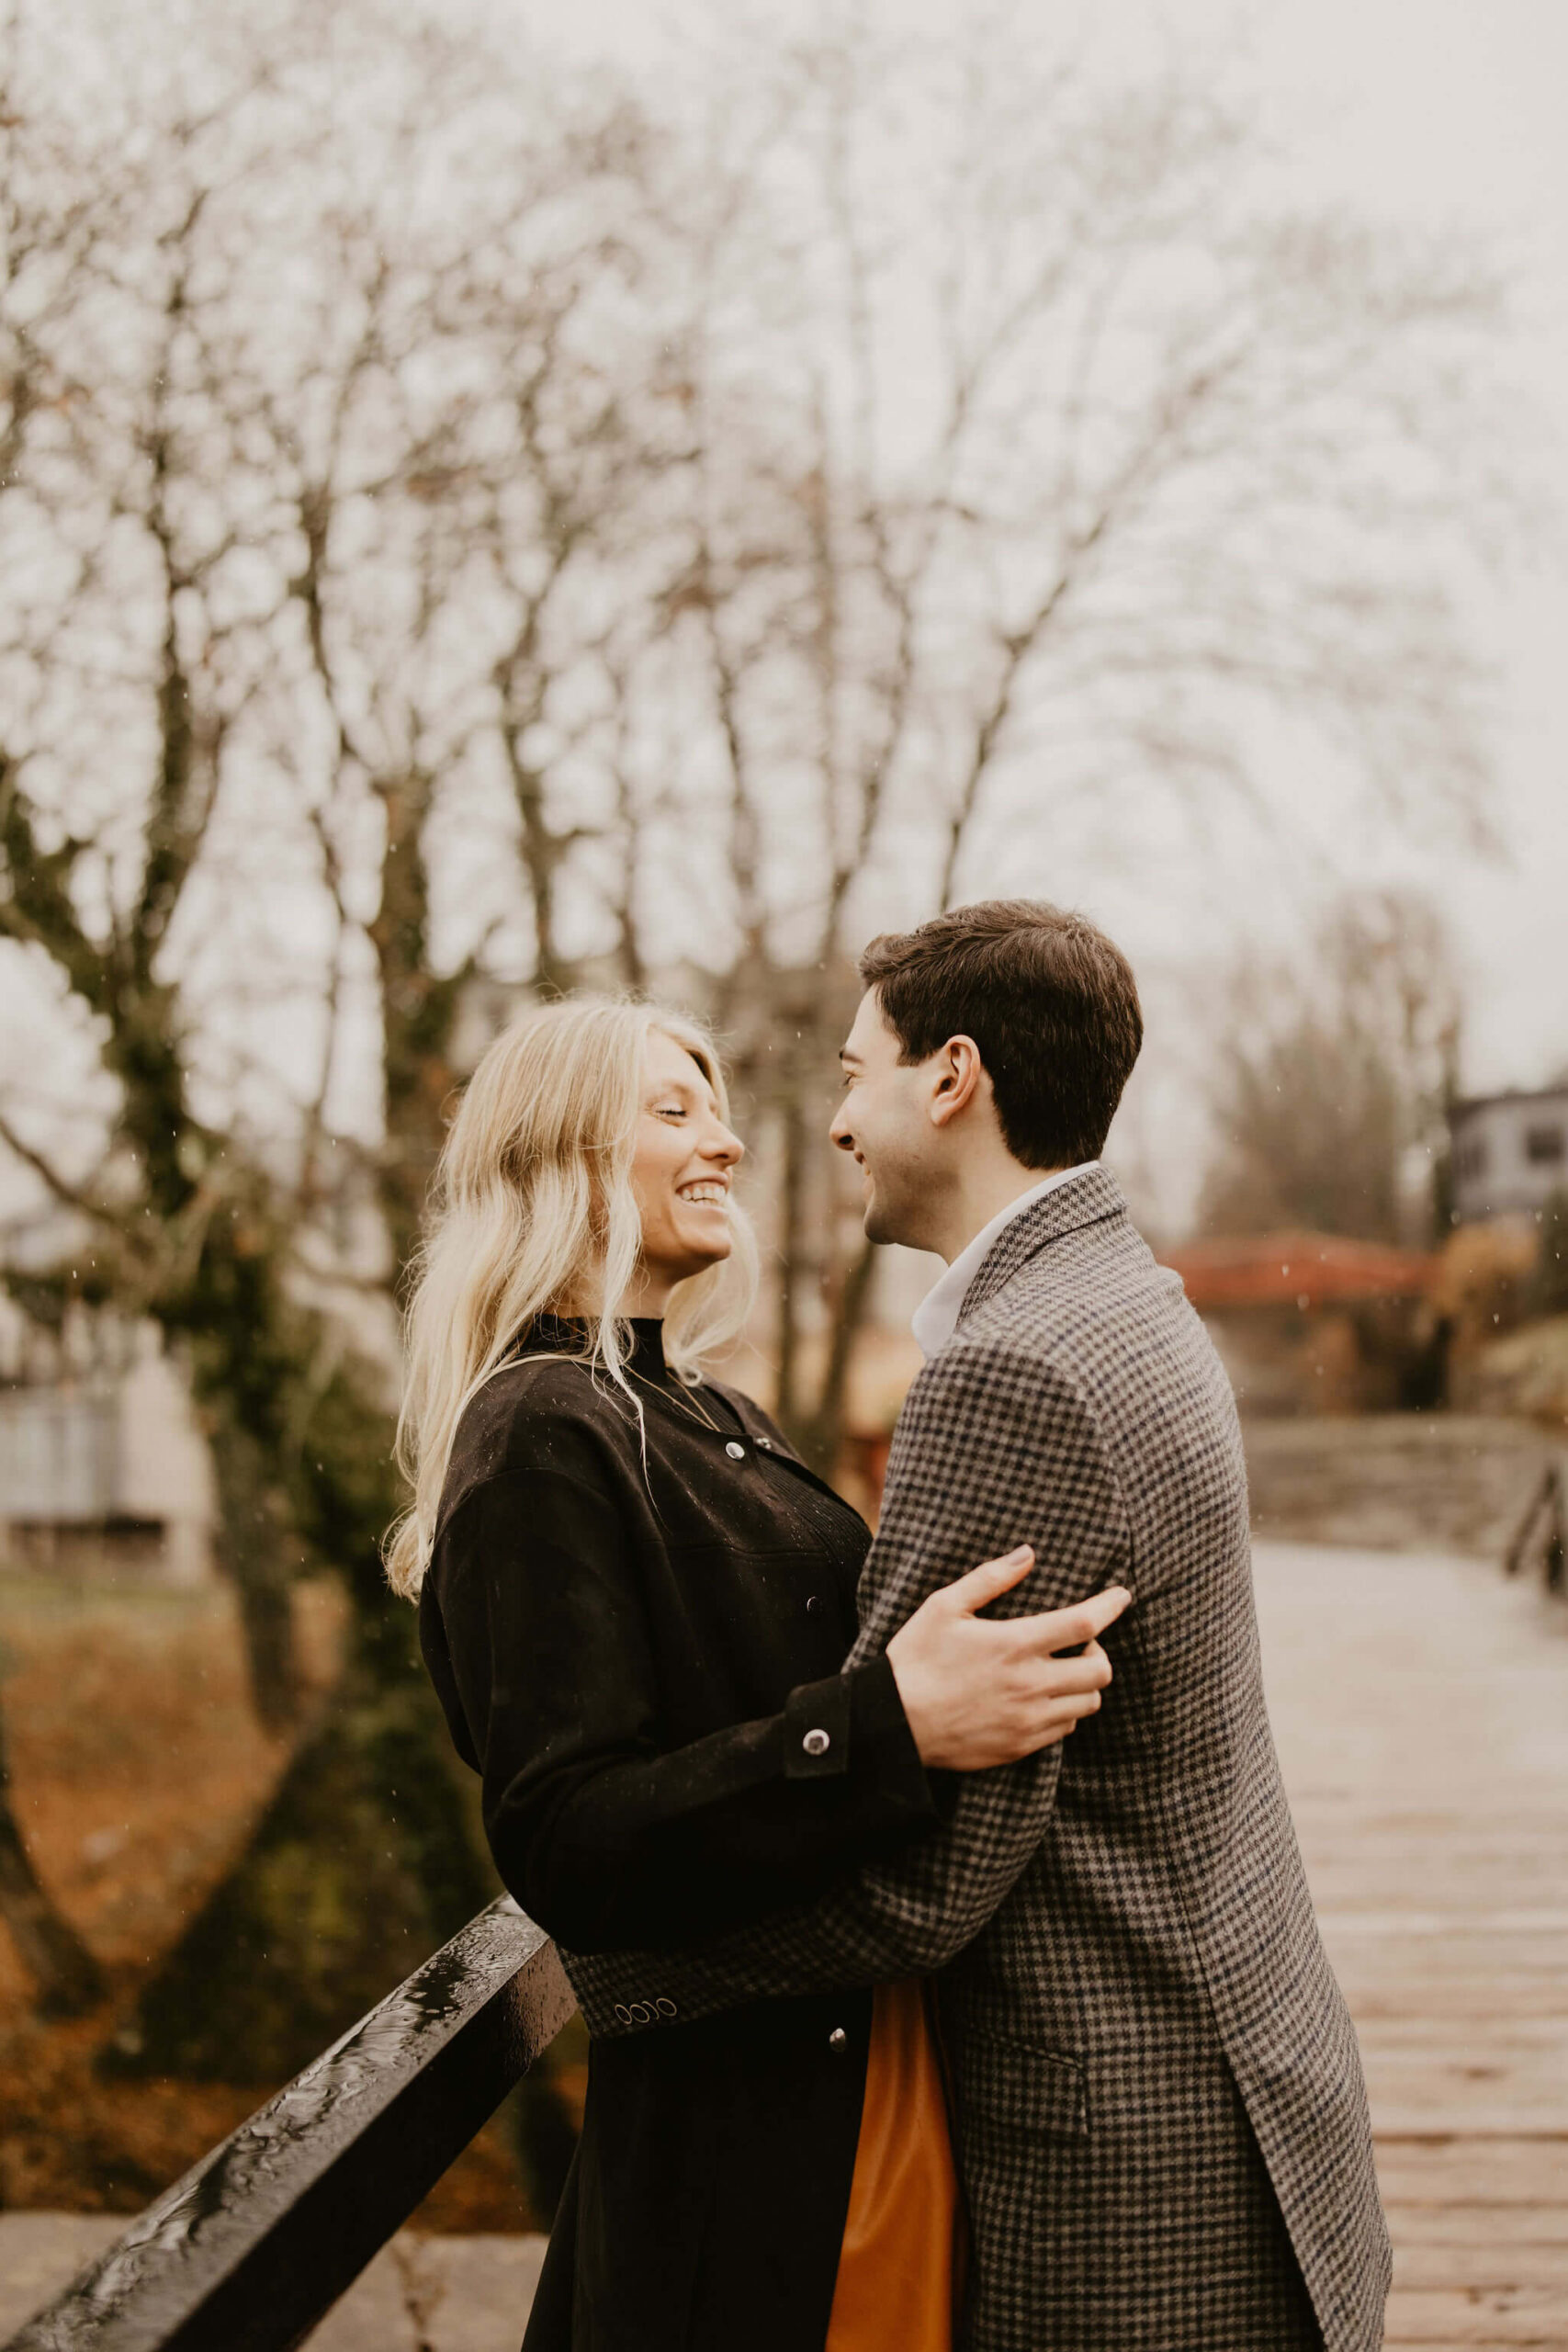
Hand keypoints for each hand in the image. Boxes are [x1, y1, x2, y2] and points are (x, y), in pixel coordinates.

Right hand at [885, 1549, 1130, 1771]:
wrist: (893, 1724)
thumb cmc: (914, 1659)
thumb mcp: (943, 1607)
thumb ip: (990, 1579)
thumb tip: (1027, 1554)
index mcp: (1014, 1644)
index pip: (1084, 1623)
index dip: (1111, 1606)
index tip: (1122, 1596)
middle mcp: (1030, 1685)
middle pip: (1100, 1670)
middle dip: (1099, 1651)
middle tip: (1079, 1643)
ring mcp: (1028, 1720)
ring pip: (1089, 1703)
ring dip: (1084, 1684)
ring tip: (1061, 1671)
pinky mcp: (1021, 1747)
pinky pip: (1064, 1729)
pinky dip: (1064, 1711)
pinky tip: (1041, 1698)